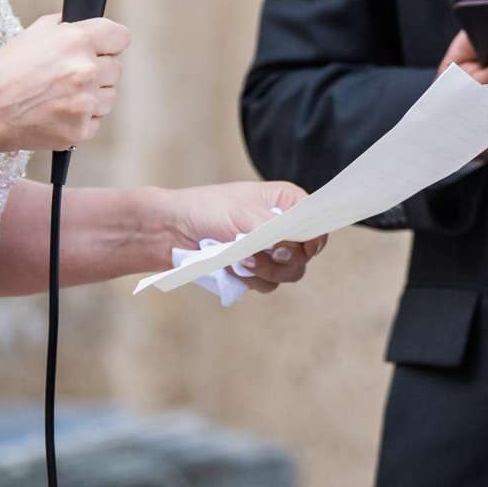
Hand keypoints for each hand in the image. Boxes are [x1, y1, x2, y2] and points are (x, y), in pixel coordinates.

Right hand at [0, 13, 127, 155]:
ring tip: (62, 95)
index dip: (110, 43)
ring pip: (110, 96)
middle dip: (97, 70)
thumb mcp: (34, 33)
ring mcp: (86, 103)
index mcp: (78, 41)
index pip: (121, 37)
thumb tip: (85, 25)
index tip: (103, 48)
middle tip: (70, 75)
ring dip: (93, 95)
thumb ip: (66, 26)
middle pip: (116, 68)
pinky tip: (58, 112)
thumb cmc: (3, 71)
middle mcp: (87, 71)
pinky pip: (96, 121)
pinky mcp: (81, 130)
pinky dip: (82, 118)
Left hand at [165, 179, 327, 293]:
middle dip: (283, 259)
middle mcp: (281, 225)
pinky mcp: (254, 269)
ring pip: (288, 273)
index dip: (314, 236)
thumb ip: (273, 229)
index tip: (305, 248)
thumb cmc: (205, 210)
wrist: (171, 231)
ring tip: (239, 261)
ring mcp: (268, 250)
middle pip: (305, 253)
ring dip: (265, 271)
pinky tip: (231, 268)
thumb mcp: (242, 214)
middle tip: (261, 254)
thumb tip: (297, 247)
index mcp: (285, 201)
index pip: (316, 219)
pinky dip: (251, 280)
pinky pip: (267, 285)